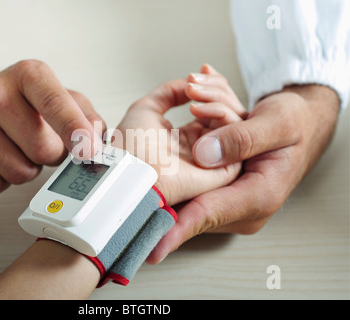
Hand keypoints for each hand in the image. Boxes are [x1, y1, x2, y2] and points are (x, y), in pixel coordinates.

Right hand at [0, 55, 104, 195]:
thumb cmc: (27, 104)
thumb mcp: (65, 98)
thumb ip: (89, 119)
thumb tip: (96, 143)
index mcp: (29, 75)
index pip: (55, 104)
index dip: (74, 130)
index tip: (87, 151)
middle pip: (43, 149)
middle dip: (52, 155)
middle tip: (42, 140)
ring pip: (20, 173)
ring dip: (29, 168)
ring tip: (20, 148)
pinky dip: (4, 180)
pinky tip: (0, 158)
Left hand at [113, 65, 244, 206]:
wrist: (128, 169)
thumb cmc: (130, 147)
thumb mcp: (147, 109)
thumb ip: (169, 93)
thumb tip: (189, 82)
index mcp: (187, 137)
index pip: (214, 108)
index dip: (213, 86)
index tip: (204, 69)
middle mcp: (204, 147)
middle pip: (230, 111)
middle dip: (217, 88)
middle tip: (197, 79)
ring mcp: (215, 157)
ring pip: (236, 121)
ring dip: (217, 98)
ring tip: (194, 93)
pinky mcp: (224, 170)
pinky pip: (236, 136)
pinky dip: (222, 114)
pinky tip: (199, 108)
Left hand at [147, 83, 339, 263]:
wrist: (301, 122)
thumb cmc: (295, 123)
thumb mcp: (278, 123)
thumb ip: (244, 138)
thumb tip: (203, 155)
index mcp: (260, 196)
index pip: (209, 214)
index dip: (178, 229)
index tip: (153, 246)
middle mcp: (242, 207)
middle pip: (192, 201)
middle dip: (174, 165)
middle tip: (172, 117)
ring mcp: (229, 201)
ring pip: (189, 187)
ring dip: (180, 150)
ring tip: (192, 101)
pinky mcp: (219, 191)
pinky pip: (194, 181)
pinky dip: (186, 154)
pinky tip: (191, 123)